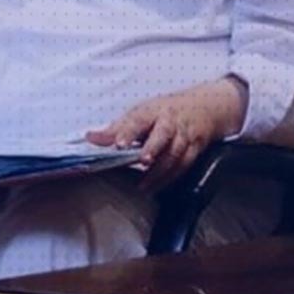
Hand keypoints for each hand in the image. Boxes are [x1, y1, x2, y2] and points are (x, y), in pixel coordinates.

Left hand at [85, 77, 247, 192]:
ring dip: (159, 170)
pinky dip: (170, 177)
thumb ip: (116, 129)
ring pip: (174, 153)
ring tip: (144, 185)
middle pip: (162, 135)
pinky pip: (184, 165)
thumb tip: (90, 137)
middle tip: (142, 161)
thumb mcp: (139, 113)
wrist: (203, 107)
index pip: (137, 120)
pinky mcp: (195, 148)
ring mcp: (184, 135)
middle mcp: (169, 122)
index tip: (118, 144)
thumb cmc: (164, 112)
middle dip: (152, 148)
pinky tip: (157, 186)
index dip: (127, 132)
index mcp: (151, 111)